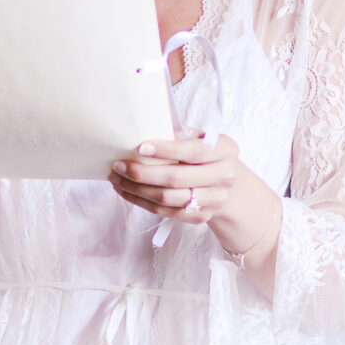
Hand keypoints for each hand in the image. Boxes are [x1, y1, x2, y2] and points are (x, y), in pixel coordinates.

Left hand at [110, 134, 280, 261]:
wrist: (227, 185)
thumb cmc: (206, 155)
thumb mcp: (200, 138)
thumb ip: (179, 134)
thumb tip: (143, 128)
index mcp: (225, 149)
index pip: (193, 150)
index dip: (166, 150)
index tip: (140, 147)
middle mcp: (224, 175)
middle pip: (177, 178)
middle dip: (143, 172)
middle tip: (119, 165)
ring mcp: (214, 199)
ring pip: (168, 198)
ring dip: (137, 189)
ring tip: (117, 179)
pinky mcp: (200, 216)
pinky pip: (166, 212)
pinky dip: (142, 202)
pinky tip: (127, 191)